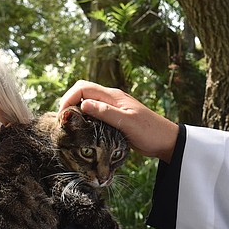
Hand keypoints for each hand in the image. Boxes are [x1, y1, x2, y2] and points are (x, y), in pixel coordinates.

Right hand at [60, 80, 179, 162]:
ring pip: (87, 102)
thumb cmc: (149, 131)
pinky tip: (81, 129)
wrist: (165, 141)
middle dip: (69, 102)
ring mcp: (112, 108)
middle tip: (63, 121)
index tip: (63, 115)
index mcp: (113, 96)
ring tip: (69, 126)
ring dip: (76, 110)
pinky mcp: (113, 118)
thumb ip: (106, 113)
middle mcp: (110, 99)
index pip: (83, 87)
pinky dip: (84, 118)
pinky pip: (94, 113)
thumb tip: (83, 104)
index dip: (69, 98)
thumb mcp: (127, 122)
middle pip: (82, 92)